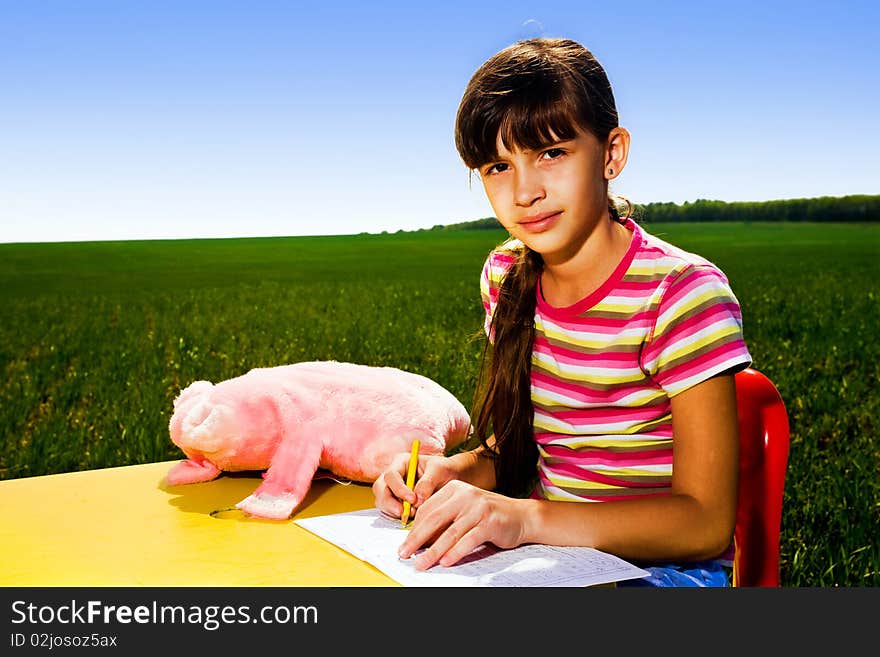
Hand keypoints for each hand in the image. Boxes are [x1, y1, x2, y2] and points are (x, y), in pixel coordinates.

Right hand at [372, 453, 460, 520]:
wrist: (450, 478)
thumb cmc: (444, 470)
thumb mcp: (439, 470)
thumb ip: (428, 482)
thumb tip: (417, 499)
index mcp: (401, 462)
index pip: (391, 475)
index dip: (398, 488)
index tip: (412, 499)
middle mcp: (394, 476)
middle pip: (380, 489)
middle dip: (389, 503)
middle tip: (403, 513)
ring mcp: (393, 490)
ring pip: (383, 502)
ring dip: (393, 511)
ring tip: (411, 515)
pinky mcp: (396, 502)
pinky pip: (390, 511)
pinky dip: (397, 516)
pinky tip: (410, 518)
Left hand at [396, 479, 528, 570]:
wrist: (521, 516)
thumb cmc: (489, 515)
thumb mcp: (464, 509)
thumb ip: (445, 518)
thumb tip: (419, 539)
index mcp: (455, 488)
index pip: (428, 508)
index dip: (414, 528)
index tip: (405, 543)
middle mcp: (465, 495)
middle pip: (434, 519)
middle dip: (416, 539)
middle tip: (404, 554)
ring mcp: (478, 508)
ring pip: (449, 533)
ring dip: (432, 551)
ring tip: (421, 563)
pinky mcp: (489, 523)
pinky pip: (468, 540)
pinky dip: (455, 552)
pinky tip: (445, 562)